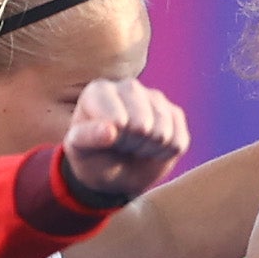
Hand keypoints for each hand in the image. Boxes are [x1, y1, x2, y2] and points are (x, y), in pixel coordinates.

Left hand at [58, 77, 193, 207]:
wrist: (115, 170)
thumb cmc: (93, 157)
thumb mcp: (80, 151)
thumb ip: (88, 137)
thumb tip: (111, 129)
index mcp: (98, 90)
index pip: (118, 119)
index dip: (114, 139)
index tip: (104, 142)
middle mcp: (128, 87)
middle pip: (143, 125)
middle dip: (132, 144)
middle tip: (120, 146)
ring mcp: (155, 98)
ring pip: (163, 133)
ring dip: (148, 149)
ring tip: (134, 147)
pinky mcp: (175, 114)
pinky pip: (178, 141)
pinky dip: (165, 153)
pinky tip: (151, 148)